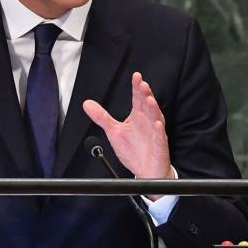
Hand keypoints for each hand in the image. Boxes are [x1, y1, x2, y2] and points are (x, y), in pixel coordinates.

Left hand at [82, 72, 171, 199]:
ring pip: (156, 118)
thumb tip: (87, 104)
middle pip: (148, 105)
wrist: (146, 171)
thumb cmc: (134, 150)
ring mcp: (155, 134)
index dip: (137, 87)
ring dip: (154, 109)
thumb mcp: (114, 131)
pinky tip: (157, 124)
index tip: (136, 76)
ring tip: (149, 99)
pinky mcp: (159, 147)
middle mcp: (148, 122)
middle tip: (142, 84)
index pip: (138, 99)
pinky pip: (160, 138)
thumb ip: (102, 117)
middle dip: (146, 94)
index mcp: (138, 117)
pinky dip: (159, 131)